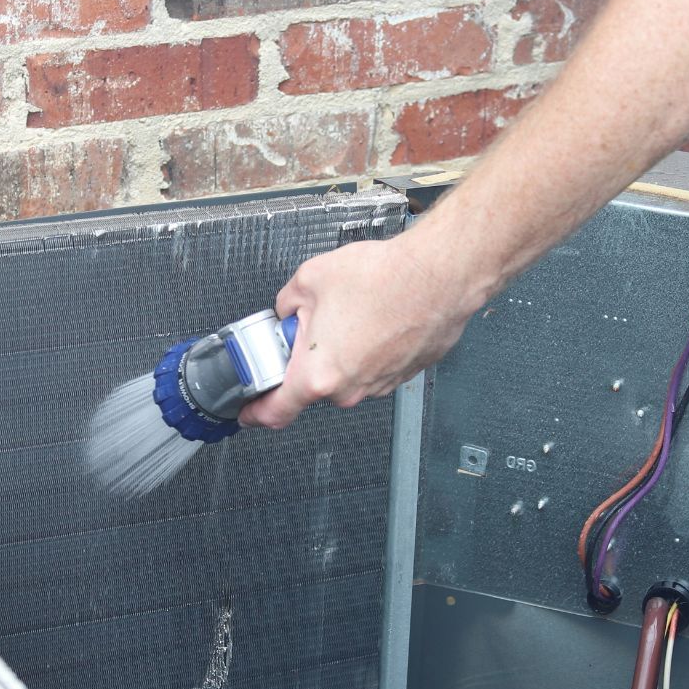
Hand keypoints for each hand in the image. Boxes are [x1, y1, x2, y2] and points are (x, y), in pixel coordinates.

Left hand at [240, 234, 482, 427]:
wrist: (440, 275)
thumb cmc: (384, 278)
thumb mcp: (309, 279)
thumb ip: (286, 304)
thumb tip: (287, 311)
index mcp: (318, 374)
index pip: (276, 412)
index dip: (256, 413)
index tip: (248, 411)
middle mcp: (350, 388)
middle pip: (314, 385)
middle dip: (308, 358)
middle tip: (315, 323)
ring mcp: (380, 384)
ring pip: (347, 374)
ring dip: (343, 350)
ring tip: (354, 312)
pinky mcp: (404, 374)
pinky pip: (375, 366)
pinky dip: (370, 347)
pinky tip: (377, 316)